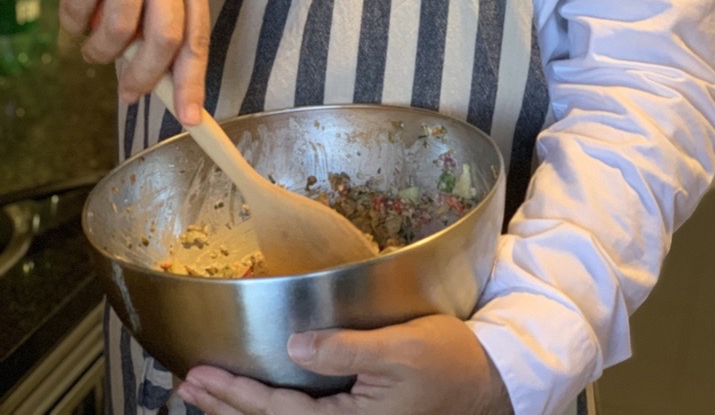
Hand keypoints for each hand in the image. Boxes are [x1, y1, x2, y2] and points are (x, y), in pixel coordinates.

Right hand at [54, 0, 208, 122]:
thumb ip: (164, 36)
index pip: (197, 37)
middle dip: (145, 76)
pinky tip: (77, 21)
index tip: (189, 117)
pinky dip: (74, 26)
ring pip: (120, 27)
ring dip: (102, 52)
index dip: (193, 81)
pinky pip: (80, 7)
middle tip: (129, 92)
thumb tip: (169, 94)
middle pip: (164, 36)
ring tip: (96, 51)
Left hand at [175, 315, 513, 414]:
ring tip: (205, 397)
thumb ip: (344, 350)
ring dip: (241, 413)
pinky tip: (257, 402)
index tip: (200, 375)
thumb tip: (294, 345)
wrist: (489, 382)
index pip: (277, 413)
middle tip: (187, 386)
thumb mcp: (400, 348)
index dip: (235, 395)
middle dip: (226, 408)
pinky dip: (271, 412)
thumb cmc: (448, 361)